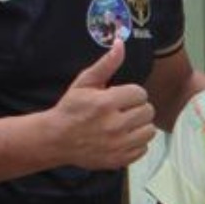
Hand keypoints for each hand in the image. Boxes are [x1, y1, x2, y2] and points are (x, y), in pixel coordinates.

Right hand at [50, 40, 156, 168]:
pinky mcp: (118, 160)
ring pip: (149, 131)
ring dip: (140, 126)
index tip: (121, 97)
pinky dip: (136, 143)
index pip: (140, 93)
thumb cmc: (71, 109)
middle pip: (148, 111)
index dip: (132, 93)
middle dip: (137, 108)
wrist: (55, 139)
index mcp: (105, 103)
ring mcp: (117, 145)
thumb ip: (106, 64)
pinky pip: (143, 149)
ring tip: (125, 123)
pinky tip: (122, 137)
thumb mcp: (84, 83)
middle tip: (123, 110)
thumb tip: (120, 44)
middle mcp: (114, 125)